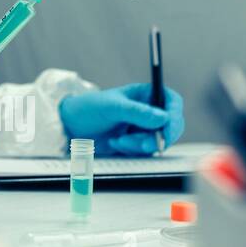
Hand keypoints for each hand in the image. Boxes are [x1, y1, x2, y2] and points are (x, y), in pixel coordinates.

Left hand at [59, 83, 183, 155]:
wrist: (70, 127)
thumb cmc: (89, 108)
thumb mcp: (112, 107)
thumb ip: (138, 112)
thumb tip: (163, 117)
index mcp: (146, 94)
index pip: (172, 103)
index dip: (175, 116)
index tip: (167, 130)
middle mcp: (148, 111)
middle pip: (170, 126)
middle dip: (157, 137)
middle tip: (143, 145)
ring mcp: (143, 128)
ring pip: (157, 141)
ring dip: (139, 145)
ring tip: (118, 140)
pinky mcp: (136, 143)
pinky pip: (144, 152)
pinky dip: (132, 151)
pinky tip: (115, 143)